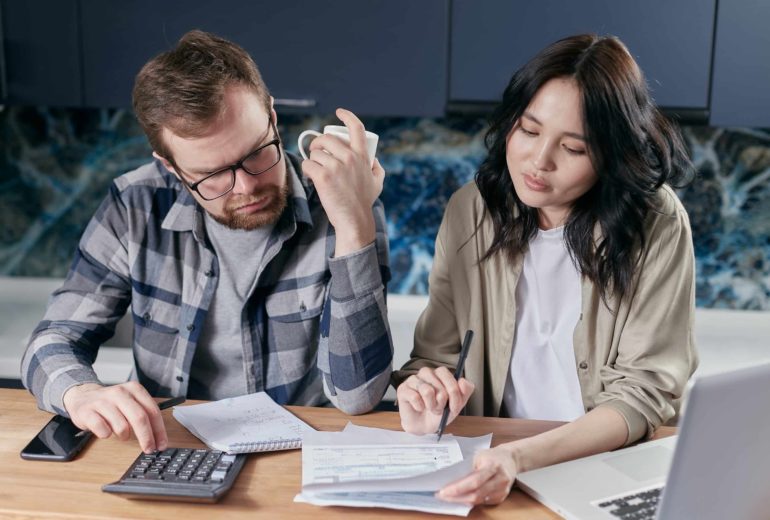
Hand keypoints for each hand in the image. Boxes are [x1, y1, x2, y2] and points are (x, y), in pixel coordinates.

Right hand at [62, 382, 167, 453]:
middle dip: (147, 437)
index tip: (161, 444)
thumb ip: (144, 414)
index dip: (159, 430)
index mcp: (134, 389)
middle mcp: (120, 393)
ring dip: (124, 436)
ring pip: (122, 426)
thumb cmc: (111, 403)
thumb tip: (158, 437)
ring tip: (121, 433)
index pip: (152, 411)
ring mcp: (102, 401)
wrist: (82, 396)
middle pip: (140, 418)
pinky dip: (106, 434)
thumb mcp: (130, 402)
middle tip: (149, 449)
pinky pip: (102, 430)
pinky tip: (105, 430)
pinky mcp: (87, 411)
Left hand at [301, 108, 384, 255]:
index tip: (339, 112)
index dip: (347, 116)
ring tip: (315, 170)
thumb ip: (377, 169)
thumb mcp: (377, 182)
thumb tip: (374, 159)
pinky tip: (311, 177)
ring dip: (312, 160)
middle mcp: (349, 158)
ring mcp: (335, 167)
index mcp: (362, 156)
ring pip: (315, 153)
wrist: (354, 219)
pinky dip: (307, 170)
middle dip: (317, 143)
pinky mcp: (323, 177)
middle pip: (326, 138)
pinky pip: (307, 164)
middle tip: (316, 151)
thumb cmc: (364, 202)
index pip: (356, 128)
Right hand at [396, 366, 474, 434]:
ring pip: (427, 391)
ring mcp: (413, 379)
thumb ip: (466, 391)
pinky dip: (419, 407)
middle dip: (442, 403)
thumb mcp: (457, 403)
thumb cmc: (439, 412)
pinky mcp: (403, 389)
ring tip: (429, 409)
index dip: (453, 394)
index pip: (448, 377)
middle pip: (439, 386)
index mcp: (440, 373)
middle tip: (439, 409)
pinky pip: (415, 397)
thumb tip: (463, 381)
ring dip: (431, 406)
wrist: (424, 426)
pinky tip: (419, 408)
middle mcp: (426, 373)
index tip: (454, 407)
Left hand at [436, 445, 517, 505]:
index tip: (443, 491)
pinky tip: (462, 498)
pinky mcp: (502, 497)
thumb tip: (451, 479)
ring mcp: (502, 490)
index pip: (474, 481)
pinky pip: (484, 502)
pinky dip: (471, 501)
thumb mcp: (479, 456)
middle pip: (476, 494)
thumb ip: (468, 467)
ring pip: (479, 501)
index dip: (458, 488)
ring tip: (449, 497)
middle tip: (442, 496)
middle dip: (457, 497)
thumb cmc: (492, 455)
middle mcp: (499, 479)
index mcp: (492, 466)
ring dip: (462, 501)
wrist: (511, 459)